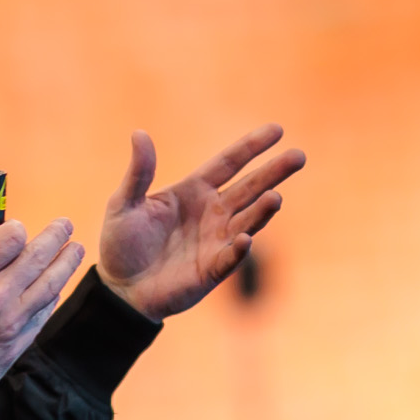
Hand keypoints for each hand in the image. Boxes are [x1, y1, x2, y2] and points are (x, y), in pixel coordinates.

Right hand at [0, 217, 84, 411]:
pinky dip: (52, 296)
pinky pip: (42, 314)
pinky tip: (55, 287)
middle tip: (65, 225)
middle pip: (38, 256)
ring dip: (66, 264)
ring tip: (75, 250)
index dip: (15, 228)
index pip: (11, 237)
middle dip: (56, 236)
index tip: (15, 229)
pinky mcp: (17, 344)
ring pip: (50, 285)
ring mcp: (11, 322)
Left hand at [96, 125, 305, 319]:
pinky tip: (246, 238)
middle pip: (250, 188)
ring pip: (248, 220)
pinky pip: (230, 257)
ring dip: (263, 210)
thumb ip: (139, 172)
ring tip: (276, 197)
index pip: (229, 163)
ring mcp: (216, 241)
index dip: (252, 147)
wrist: (120, 290)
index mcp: (194, 191)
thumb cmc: (121, 243)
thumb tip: (139, 133)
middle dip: (274, 173)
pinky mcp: (212, 270)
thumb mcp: (124, 203)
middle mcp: (212, 213)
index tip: (277, 130)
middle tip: (299, 156)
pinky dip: (239, 249)